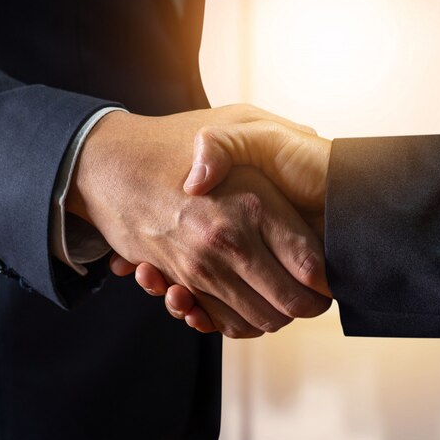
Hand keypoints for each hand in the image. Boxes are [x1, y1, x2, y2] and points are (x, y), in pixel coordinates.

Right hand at [70, 106, 330, 337]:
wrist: (108, 163)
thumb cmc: (175, 139)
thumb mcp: (239, 119)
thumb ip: (284, 133)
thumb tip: (313, 143)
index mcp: (255, 204)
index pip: (310, 265)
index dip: (328, 277)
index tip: (331, 273)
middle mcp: (230, 241)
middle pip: (291, 302)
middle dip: (310, 304)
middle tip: (316, 293)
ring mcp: (202, 265)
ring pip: (260, 318)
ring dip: (276, 315)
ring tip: (283, 295)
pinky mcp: (180, 279)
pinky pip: (220, 320)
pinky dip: (236, 320)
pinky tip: (243, 299)